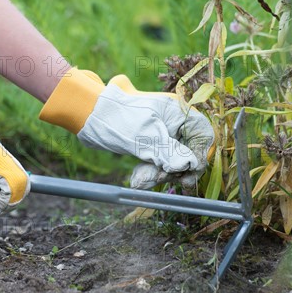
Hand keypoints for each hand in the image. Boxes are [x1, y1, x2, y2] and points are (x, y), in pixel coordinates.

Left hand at [39, 68, 213, 188]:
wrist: (89, 115)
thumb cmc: (118, 119)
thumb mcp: (145, 136)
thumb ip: (168, 152)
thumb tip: (188, 166)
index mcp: (178, 112)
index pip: (203, 135)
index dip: (198, 156)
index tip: (188, 173)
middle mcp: (173, 122)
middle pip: (188, 152)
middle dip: (175, 169)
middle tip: (162, 179)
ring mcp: (161, 133)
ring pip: (171, 161)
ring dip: (159, 174)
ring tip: (141, 180)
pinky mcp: (149, 144)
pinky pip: (157, 163)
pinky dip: (150, 173)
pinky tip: (138, 179)